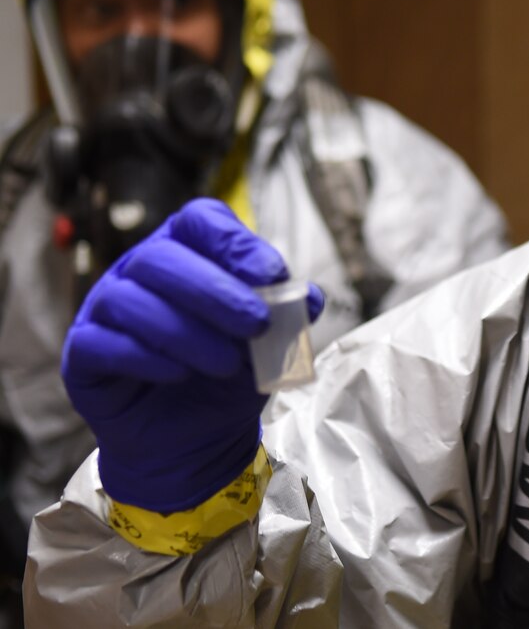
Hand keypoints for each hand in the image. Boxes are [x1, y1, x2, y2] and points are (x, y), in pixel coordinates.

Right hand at [62, 198, 323, 511]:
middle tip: (256, 324)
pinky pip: (104, 342)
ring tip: (227, 364)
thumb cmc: (229, 376)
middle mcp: (140, 271)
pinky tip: (180, 375)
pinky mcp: (84, 353)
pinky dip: (149, 358)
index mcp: (187, 253)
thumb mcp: (271, 345)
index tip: (273, 276)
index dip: (236, 242)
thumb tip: (310, 298)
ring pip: (132, 298)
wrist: (198, 440)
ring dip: (188, 332)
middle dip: (216, 291)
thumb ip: (289, 317)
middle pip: (162, 256)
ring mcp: (106, 309)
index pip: (201, 220)